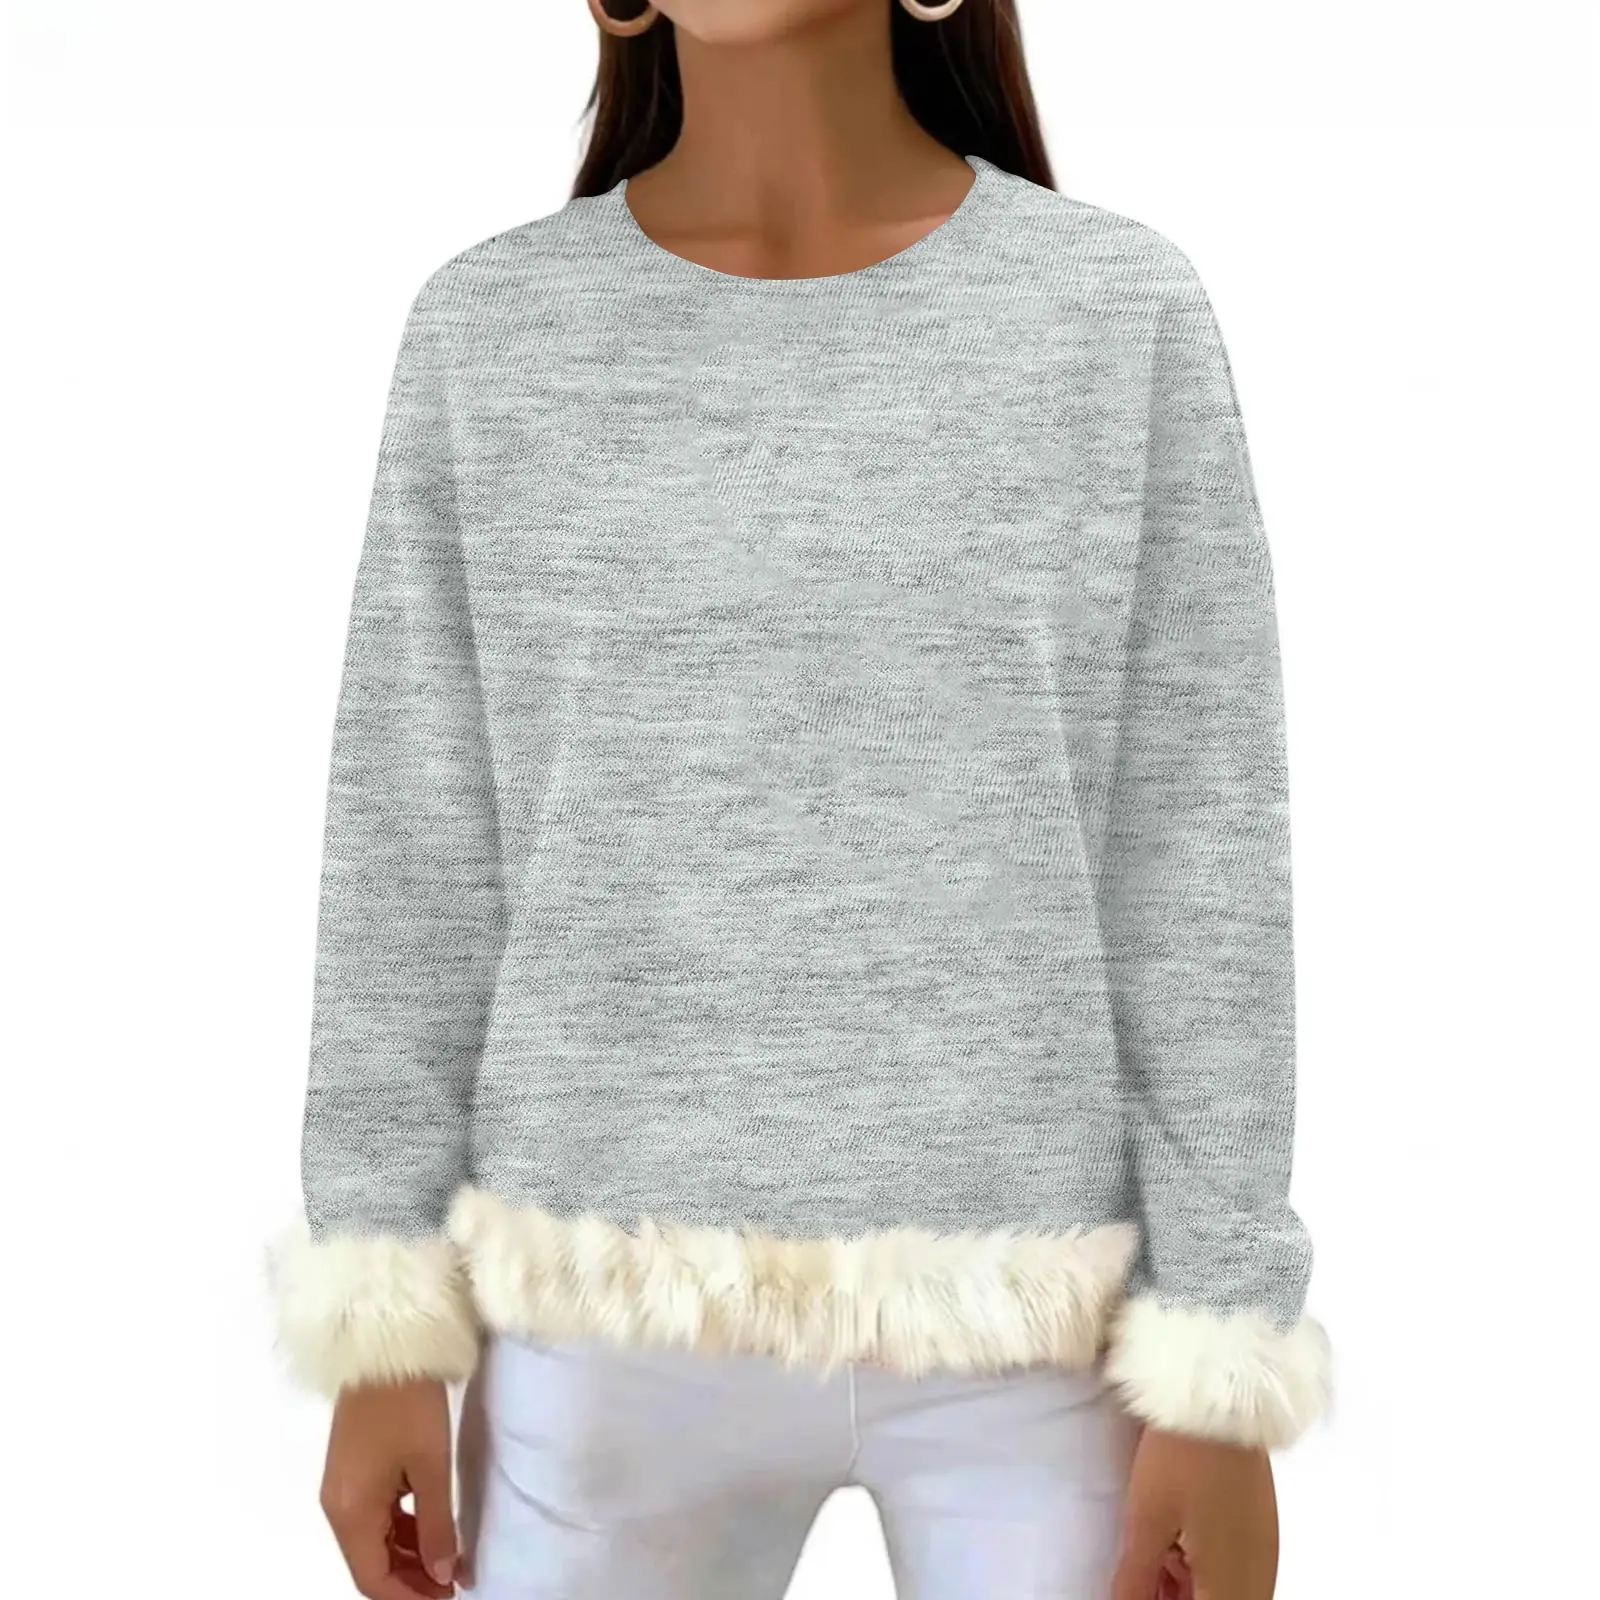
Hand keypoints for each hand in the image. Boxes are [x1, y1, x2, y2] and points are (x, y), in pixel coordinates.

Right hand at [320, 1377, 460, 1598]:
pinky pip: (375, 1516)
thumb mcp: (431, 1467)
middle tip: (455, 1583)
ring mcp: (342, 1488)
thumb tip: (441, 1575)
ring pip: (374, 1542)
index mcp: (350, 1513)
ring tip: (451, 1561)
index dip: (409, 1598)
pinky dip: (402, 1530)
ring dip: (409, 1556)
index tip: (448, 1599)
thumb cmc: (410, 1407)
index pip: (373, 1580)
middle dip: (411, 1580)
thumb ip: (436, 1526)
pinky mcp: (353, 1470)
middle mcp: (337, 1508)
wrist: (386, 1349)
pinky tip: (432, 1530)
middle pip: (371, 1564)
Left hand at [1112, 1426, 1277, 1599]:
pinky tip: (1176, 1548)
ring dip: (1194, 1589)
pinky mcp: (1261, 1525)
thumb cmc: (1181, 1456)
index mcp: (1234, 1585)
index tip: (1140, 1592)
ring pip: (1228, 1591)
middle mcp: (1260, 1575)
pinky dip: (1206, 1570)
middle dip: (1181, 1599)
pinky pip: (1237, 1568)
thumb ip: (1136, 1578)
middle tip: (1142, 1580)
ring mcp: (1265, 1550)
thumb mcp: (1147, 1520)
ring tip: (1153, 1564)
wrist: (1220, 1394)